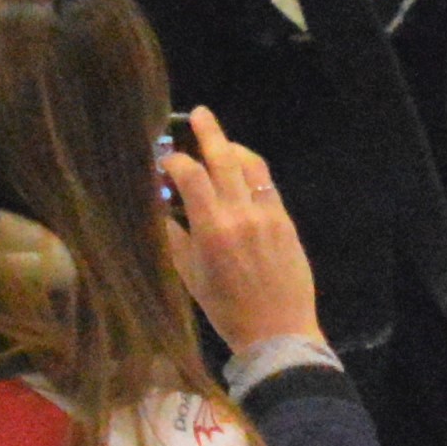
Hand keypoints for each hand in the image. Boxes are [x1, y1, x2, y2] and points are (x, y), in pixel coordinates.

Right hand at [159, 106, 318, 350]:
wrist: (277, 331)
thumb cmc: (226, 309)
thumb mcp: (189, 276)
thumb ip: (174, 237)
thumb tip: (160, 207)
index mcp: (213, 229)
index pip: (190, 177)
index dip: (174, 161)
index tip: (163, 159)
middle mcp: (242, 214)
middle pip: (224, 159)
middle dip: (209, 133)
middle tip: (199, 114)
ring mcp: (268, 214)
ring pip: (251, 166)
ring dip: (234, 149)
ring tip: (221, 143)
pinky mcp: (286, 220)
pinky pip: (267, 184)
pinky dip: (252, 172)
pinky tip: (242, 173)